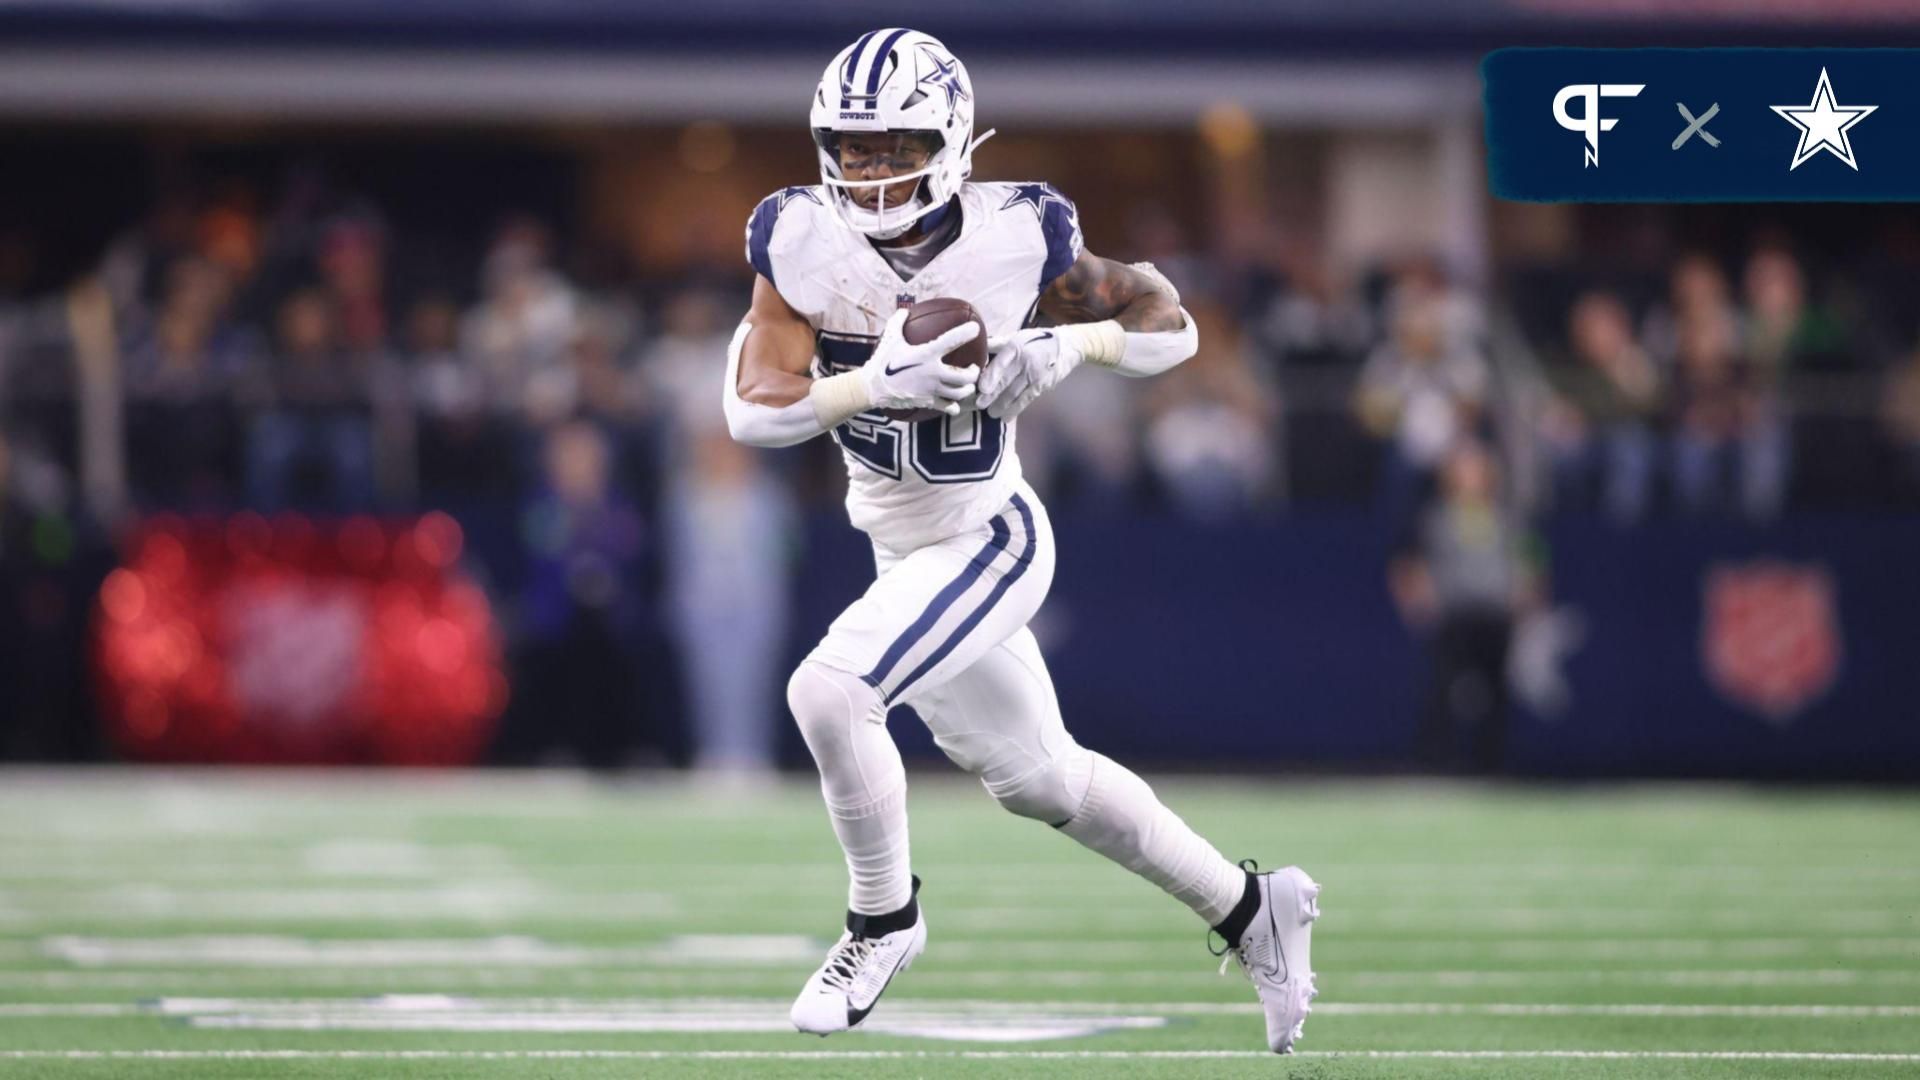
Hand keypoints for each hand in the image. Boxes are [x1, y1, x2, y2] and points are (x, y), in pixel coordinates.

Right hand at [861, 309, 980, 417]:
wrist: (872, 387)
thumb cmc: (882, 361)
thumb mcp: (890, 337)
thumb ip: (899, 321)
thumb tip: (905, 310)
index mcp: (926, 354)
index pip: (952, 340)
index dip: (967, 333)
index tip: (975, 328)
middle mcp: (933, 372)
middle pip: (966, 375)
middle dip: (974, 371)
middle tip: (974, 367)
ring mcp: (931, 389)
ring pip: (960, 392)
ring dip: (968, 388)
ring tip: (967, 384)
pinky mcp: (927, 402)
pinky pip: (948, 407)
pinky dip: (954, 406)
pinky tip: (954, 404)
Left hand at [978, 327, 1078, 419]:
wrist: (1067, 347)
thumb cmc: (1036, 341)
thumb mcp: (1016, 336)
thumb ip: (997, 343)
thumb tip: (976, 348)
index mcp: (1015, 347)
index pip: (1001, 363)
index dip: (991, 377)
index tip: (981, 388)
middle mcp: (1025, 362)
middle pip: (1005, 382)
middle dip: (991, 396)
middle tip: (979, 405)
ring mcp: (1034, 376)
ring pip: (1014, 394)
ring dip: (1001, 406)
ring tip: (991, 413)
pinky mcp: (1042, 386)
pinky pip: (1026, 400)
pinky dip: (1015, 410)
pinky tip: (1006, 417)